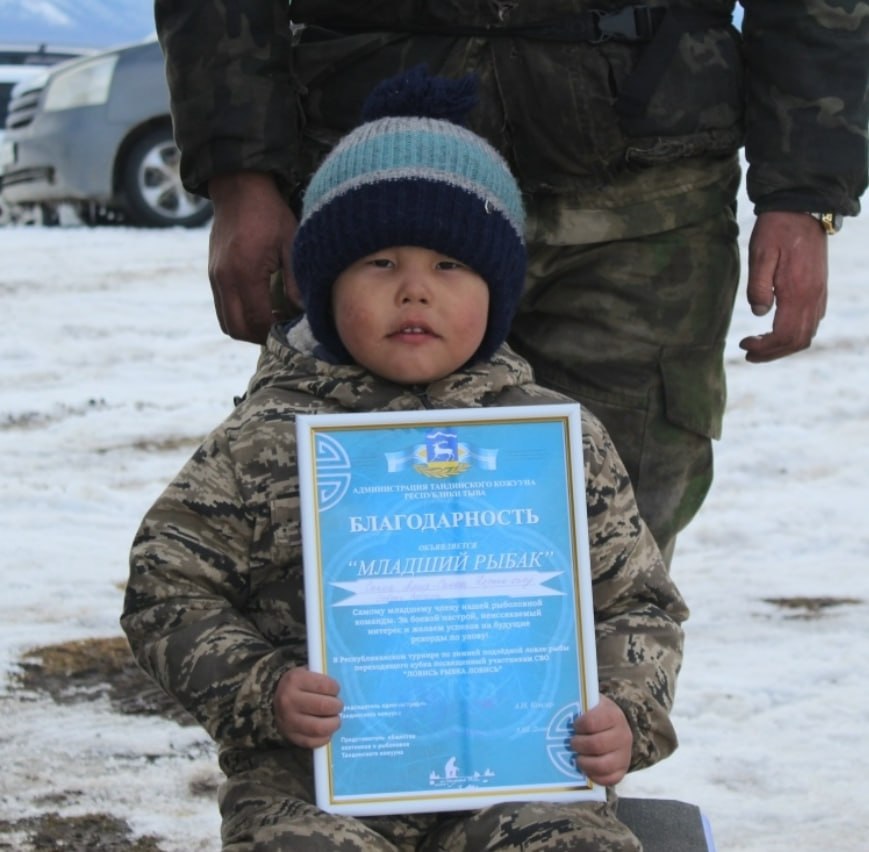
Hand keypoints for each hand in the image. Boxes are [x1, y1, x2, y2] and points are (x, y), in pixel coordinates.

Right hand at [207, 172, 300, 343]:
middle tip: (281, 329)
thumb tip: (302, 312)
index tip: (291, 328)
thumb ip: (296, 281)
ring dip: (247, 328)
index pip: (256, 321)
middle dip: (259, 336)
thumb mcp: (291, 243)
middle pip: (237, 329)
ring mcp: (215, 277)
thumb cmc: (269, 214)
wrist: (238, 187)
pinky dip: (238, 315)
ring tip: (270, 319)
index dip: (274, 332)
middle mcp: (224, 279)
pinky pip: (222, 307)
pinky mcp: (212, 274)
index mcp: (245, 273)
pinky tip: (259, 305)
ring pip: (226, 322)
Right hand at [273, 667, 342, 747]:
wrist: (275, 699)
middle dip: (337, 707)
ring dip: (333, 724)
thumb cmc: (299, 684)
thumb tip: (347, 686)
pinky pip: (312, 742)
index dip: (335, 688)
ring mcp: (288, 721)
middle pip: (323, 706)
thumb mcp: (307, 672)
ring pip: (318, 728)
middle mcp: (289, 700)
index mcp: (295, 680)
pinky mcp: (290, 736)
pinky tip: (328, 731)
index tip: (336, 690)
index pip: (323, 685)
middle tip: (339, 706)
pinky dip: (324, 738)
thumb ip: (323, 677)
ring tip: (336, 719)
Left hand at [570, 696, 631, 785]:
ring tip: (577, 758)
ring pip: (603, 765)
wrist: (616, 726)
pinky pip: (609, 779)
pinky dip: (594, 776)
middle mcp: (623, 735)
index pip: (593, 722)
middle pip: (597, 744)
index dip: (579, 725)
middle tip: (572, 743)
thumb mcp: (590, 704)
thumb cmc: (596, 714)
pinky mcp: (622, 770)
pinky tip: (585, 769)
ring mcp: (624, 754)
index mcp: (613, 715)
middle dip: (579, 745)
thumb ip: (578, 706)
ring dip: (585, 763)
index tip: (573, 726)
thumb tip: (554, 709)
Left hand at [739, 211, 827, 362]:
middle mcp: (814, 296)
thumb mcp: (760, 254)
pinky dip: (794, 334)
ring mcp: (820, 294)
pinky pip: (812, 322)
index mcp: (798, 291)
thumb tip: (758, 313)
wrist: (803, 209)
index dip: (764, 347)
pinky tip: (775, 331)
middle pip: (797, 341)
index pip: (785, 335)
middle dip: (772, 353)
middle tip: (748, 353)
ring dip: (783, 346)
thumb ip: (758, 286)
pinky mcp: (819, 289)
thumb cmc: (776, 230)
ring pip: (807, 334)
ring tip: (759, 347)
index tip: (744, 345)